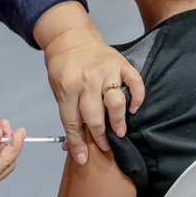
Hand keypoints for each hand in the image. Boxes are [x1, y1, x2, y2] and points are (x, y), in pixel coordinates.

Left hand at [33, 2, 143, 164]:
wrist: (70, 38)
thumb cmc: (63, 66)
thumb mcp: (57, 90)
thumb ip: (67, 114)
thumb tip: (71, 145)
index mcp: (67, 87)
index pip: (73, 122)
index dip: (78, 143)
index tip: (82, 158)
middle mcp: (87, 80)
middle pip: (95, 117)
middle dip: (100, 137)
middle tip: (105, 146)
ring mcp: (106, 71)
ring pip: (116, 102)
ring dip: (118, 121)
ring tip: (119, 132)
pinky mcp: (121, 63)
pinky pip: (135, 83)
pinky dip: (137, 98)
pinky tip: (133, 108)